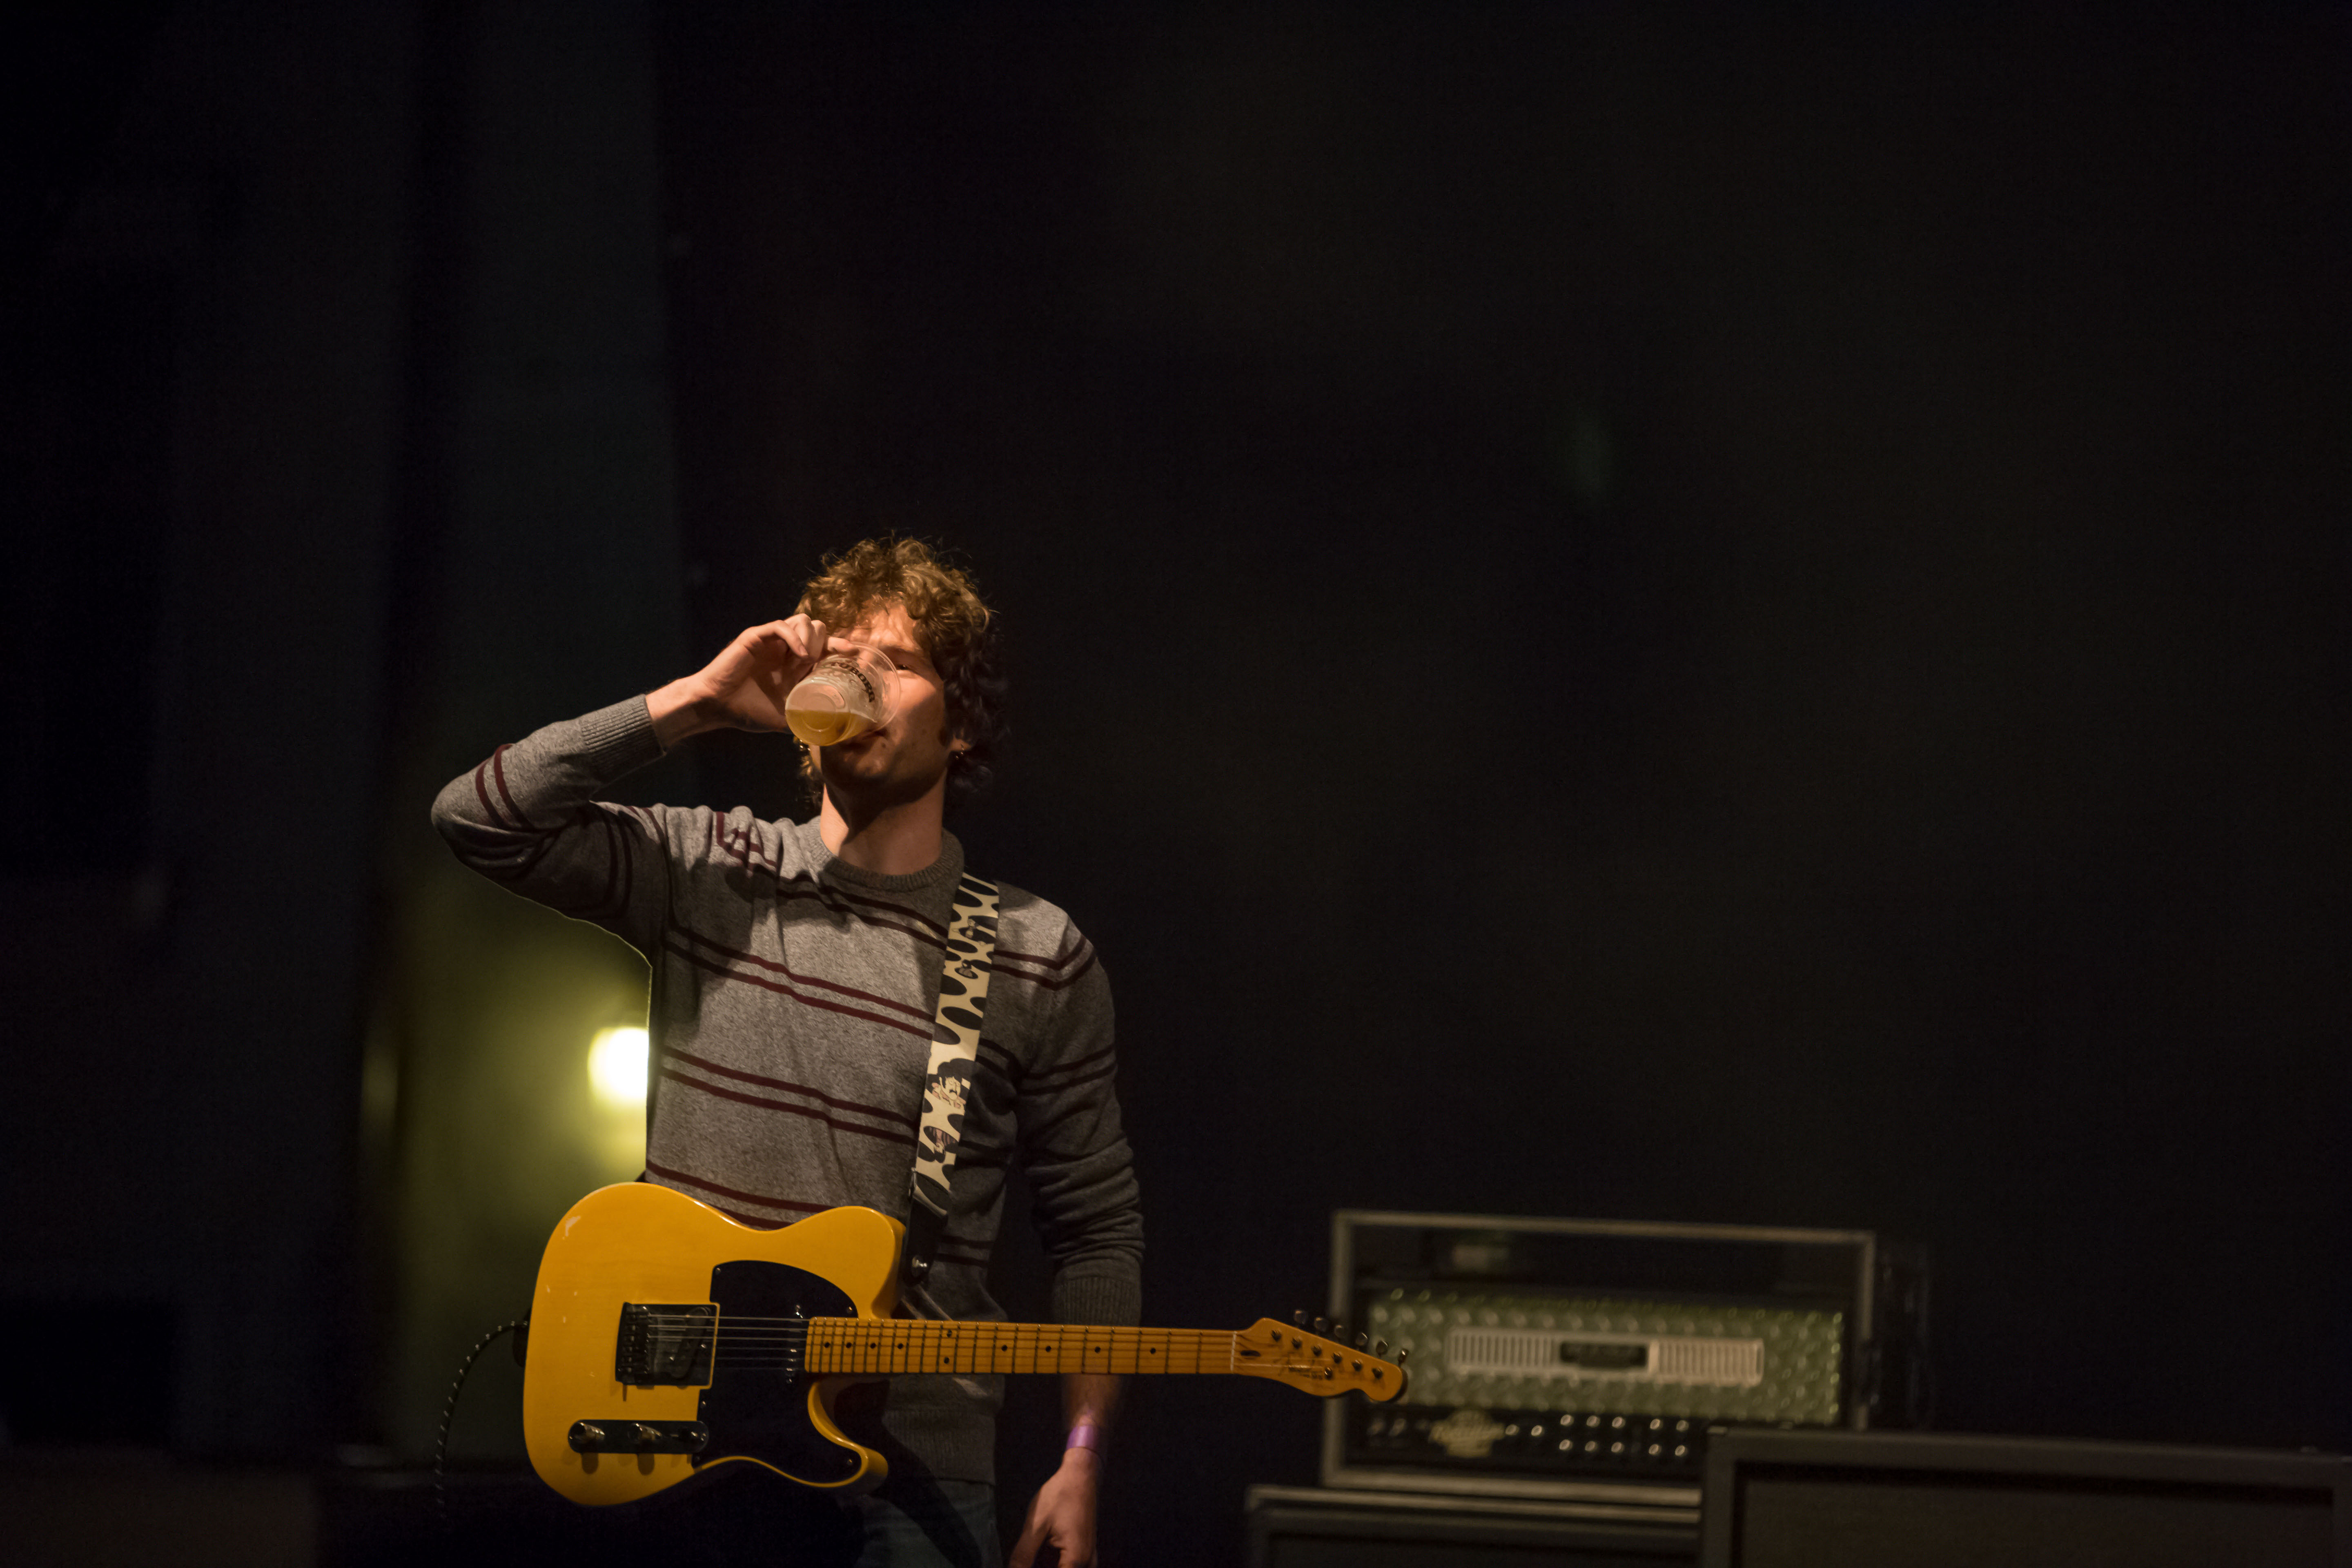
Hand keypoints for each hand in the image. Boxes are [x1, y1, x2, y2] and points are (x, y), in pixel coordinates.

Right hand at [648, 617, 829, 747]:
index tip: (854, 654)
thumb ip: (806, 717)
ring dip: (810, 639)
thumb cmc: (748, 711)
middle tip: (821, 664)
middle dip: (825, 643)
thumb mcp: (786, 718)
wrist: (718, 706)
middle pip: (818, 627)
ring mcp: (772, 641)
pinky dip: (794, 637)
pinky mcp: (756, 637)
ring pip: (802, 621)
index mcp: (795, 664)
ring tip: (806, 662)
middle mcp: (786, 649)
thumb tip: (832, 729)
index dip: (840, 646)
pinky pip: (781, 625)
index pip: (825, 645)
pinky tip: (800, 657)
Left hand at [1009, 1448, 1099, 1567]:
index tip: (1023, 1564)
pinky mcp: (1086, 1547)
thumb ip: (1023, 1555)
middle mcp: (1087, 1560)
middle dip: (1043, 1564)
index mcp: (1075, 1559)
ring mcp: (1089, 1554)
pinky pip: (1073, 1564)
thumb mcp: (1035, 1525)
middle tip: (1028, 1558)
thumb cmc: (1060, 1495)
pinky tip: (1045, 1554)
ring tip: (1037, 1552)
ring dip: (1049, 1562)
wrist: (1081, 1474)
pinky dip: (1059, 1562)